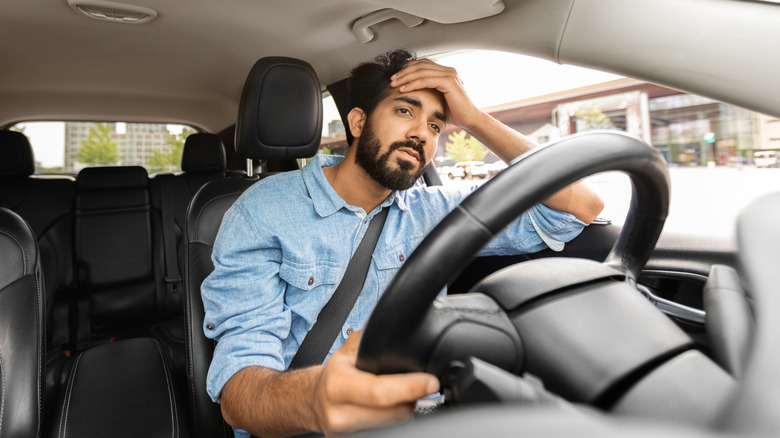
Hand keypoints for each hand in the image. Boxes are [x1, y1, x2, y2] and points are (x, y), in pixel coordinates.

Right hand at [312, 330, 438, 436]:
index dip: (410, 387)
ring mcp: (347, 432)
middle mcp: (340, 413)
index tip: (431, 382)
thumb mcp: (345, 353)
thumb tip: (389, 316)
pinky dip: (396, 419)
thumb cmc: (333, 375)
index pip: (380, 392)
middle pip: (395, 413)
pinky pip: (389, 430)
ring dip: (406, 409)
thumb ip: (368, 337)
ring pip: (396, 424)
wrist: (312, 402)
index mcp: (337, 386)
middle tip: (419, 384)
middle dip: (412, 397)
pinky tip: (392, 408)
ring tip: (402, 395)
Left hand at [390, 59, 484, 131]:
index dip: (407, 69)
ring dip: (405, 77)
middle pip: (420, 65)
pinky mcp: (449, 82)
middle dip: (404, 72)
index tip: (396, 77)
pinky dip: (413, 84)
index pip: (422, 64)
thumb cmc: (453, 111)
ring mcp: (449, 74)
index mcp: (445, 72)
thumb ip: (428, 90)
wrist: (468, 119)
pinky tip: (403, 89)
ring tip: (394, 84)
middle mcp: (448, 70)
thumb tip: (411, 90)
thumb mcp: (437, 98)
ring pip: (421, 71)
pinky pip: (426, 80)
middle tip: (392, 80)